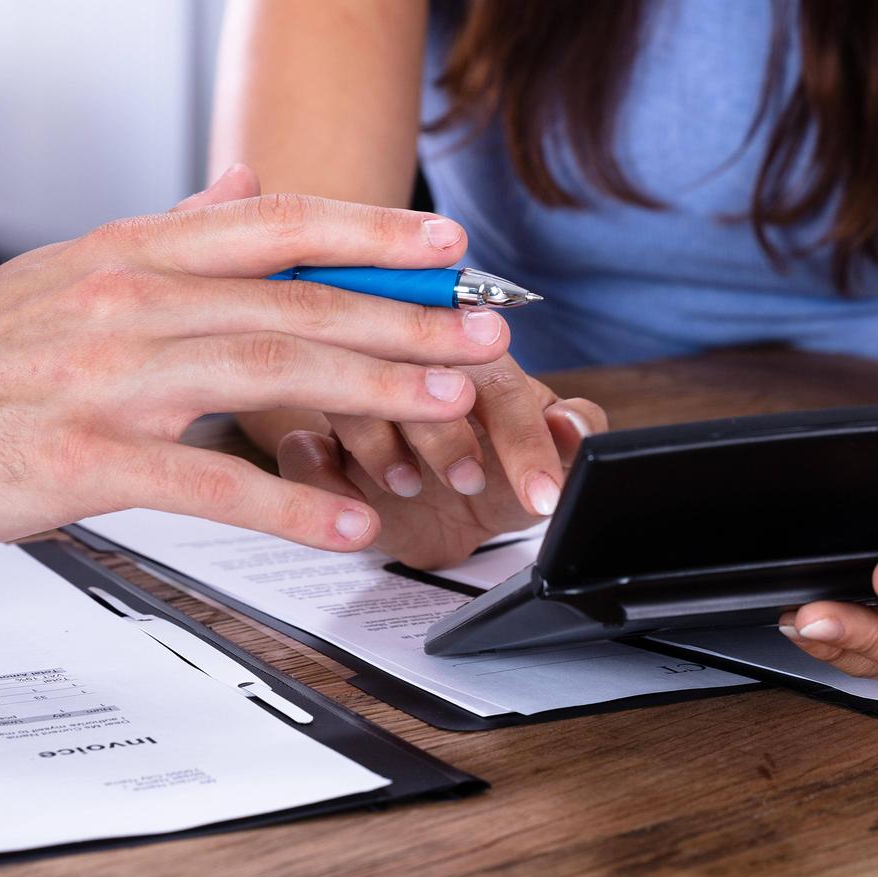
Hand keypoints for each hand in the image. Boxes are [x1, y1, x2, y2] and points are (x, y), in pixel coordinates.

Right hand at [0, 166, 509, 554]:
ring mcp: (104, 379)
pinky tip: (347, 521)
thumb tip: (246, 184)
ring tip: (446, 404)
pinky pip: (204, 482)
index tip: (447, 243)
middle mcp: (125, 300)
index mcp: (129, 253)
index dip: (368, 229)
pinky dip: (285, 502)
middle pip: (290, 300)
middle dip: (400, 316)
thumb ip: (169, 231)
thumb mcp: (70, 270)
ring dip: (367, 388)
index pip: (271, 224)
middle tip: (484, 332)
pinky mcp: (79, 460)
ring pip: (262, 372)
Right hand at [275, 355, 607, 567]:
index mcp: (475, 360)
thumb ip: (572, 436)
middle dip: (445, 434)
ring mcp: (359, 398)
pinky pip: (300, 449)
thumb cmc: (495, 468)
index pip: (499, 384)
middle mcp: (412, 366)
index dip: (522, 439)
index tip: (542, 495)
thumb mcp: (544, 458)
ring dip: (382, 446)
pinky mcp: (318, 441)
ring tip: (411, 486)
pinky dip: (322, 476)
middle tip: (470, 483)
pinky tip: (353, 503)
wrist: (440, 516)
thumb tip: (577, 427)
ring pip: (351, 399)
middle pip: (416, 375)